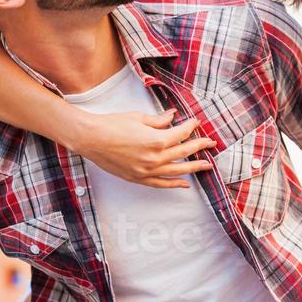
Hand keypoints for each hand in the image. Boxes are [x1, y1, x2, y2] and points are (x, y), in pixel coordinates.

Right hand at [75, 110, 215, 188]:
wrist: (90, 139)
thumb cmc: (112, 125)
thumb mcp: (138, 118)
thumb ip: (158, 120)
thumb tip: (172, 117)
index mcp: (156, 140)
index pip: (181, 134)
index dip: (191, 127)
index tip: (196, 122)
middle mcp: (154, 158)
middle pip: (184, 153)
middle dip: (200, 147)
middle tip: (211, 143)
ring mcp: (146, 171)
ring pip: (176, 171)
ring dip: (193, 167)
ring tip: (206, 165)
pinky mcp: (138, 178)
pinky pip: (161, 183)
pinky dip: (174, 184)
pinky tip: (184, 184)